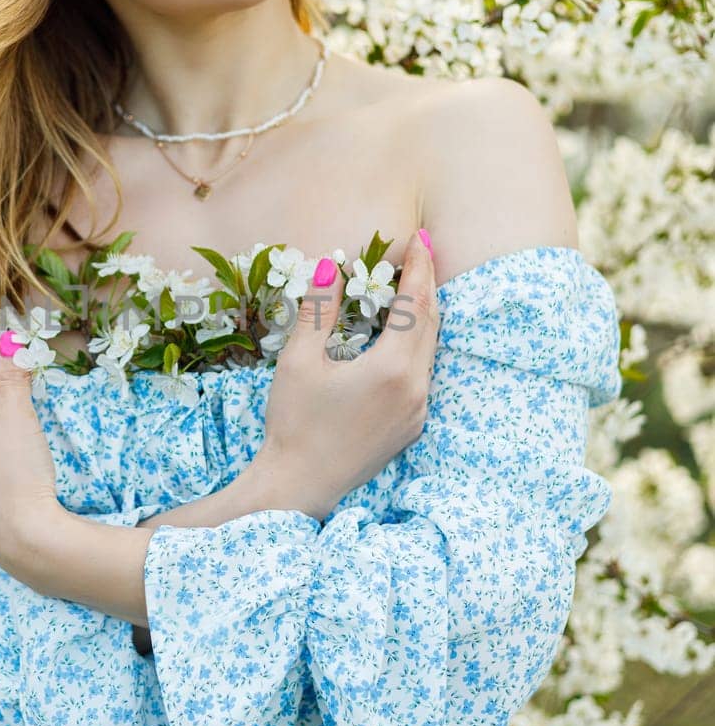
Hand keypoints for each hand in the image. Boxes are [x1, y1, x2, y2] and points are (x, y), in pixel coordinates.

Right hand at [259, 229, 439, 520]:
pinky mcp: (412, 425)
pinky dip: (418, 345)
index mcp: (393, 368)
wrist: (300, 485)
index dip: (419, 269)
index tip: (420, 240)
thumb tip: (330, 266)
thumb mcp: (299, 361)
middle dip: (427, 286)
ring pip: (431, 349)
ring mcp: (418, 409)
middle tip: (421, 253)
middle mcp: (416, 388)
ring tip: (413, 287)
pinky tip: (402, 336)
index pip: (415, 304)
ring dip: (425, 316)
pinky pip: (423, 373)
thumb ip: (319, 311)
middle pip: (431, 324)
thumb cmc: (294, 422)